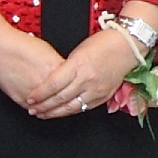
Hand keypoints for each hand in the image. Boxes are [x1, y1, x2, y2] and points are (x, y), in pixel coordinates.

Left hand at [21, 22, 141, 118]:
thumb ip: (65, 68)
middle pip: (60, 98)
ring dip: (55, 113)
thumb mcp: (78, 51)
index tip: (30, 98)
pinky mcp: (104, 96)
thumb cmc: (102, 43)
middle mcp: (87, 80)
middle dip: (43, 106)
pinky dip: (71, 111)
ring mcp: (97, 90)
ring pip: (71, 107)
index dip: (40, 94)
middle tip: (32, 109)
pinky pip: (84, 108)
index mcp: (79, 65)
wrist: (127, 46)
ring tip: (43, 114)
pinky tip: (62, 112)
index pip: (54, 84)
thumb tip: (51, 82)